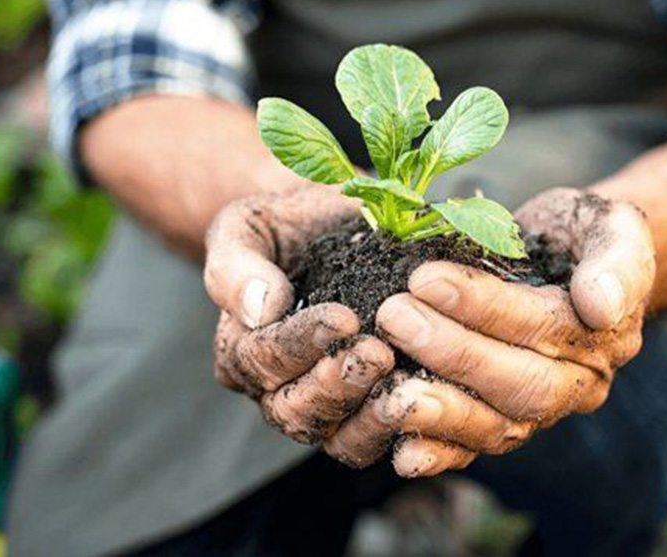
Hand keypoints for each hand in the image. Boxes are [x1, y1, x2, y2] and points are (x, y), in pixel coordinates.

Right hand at [204, 187, 394, 443]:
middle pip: (295, 410)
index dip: (302, 343)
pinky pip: (377, 440)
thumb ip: (237, 265)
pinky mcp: (366, 414)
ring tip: (404, 386)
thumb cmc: (286, 225)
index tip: (344, 318)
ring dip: (370, 418)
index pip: (263, 359)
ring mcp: (323, 407)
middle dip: (337, 385)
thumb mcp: (248, 227)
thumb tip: (261, 308)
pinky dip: (402, 430)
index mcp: (241, 348)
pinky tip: (429, 402)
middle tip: (378, 354)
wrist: (333, 228)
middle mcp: (275, 389)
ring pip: (337, 438)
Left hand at [323, 188, 653, 475]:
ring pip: (498, 425)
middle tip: (394, 315)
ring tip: (388, 388)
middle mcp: (581, 384)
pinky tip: (402, 453)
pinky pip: (477, 448)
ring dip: (441, 410)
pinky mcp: (508, 421)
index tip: (425, 277)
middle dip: (452, 353)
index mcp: (609, 335)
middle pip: (520, 384)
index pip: (543, 327)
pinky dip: (440, 453)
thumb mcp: (612, 225)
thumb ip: (617, 260)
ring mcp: (544, 410)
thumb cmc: (582, 233)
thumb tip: (602, 308)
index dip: (483, 306)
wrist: (571, 258)